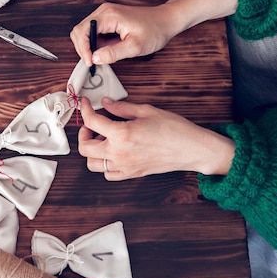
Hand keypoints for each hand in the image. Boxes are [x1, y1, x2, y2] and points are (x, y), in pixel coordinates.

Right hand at [70, 0, 237, 66]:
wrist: (166, 21)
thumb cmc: (154, 30)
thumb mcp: (135, 47)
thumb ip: (113, 53)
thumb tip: (95, 58)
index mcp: (109, 15)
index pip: (82, 31)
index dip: (82, 49)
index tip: (90, 62)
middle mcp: (104, 12)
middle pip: (80, 30)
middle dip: (83, 48)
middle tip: (93, 63)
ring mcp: (106, 14)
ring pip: (85, 32)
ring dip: (89, 47)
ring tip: (101, 58)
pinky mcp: (109, 19)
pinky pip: (95, 32)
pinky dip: (96, 44)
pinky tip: (106, 51)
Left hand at [77, 97, 235, 180]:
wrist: (192, 149)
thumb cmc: (174, 129)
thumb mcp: (146, 110)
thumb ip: (121, 108)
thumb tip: (106, 103)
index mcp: (122, 134)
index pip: (91, 121)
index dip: (84, 109)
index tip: (85, 104)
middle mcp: (119, 153)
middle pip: (85, 147)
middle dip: (84, 132)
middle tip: (92, 124)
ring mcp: (124, 167)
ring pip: (92, 164)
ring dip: (92, 151)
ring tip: (102, 139)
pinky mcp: (132, 174)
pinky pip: (108, 174)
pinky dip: (104, 164)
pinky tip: (112, 152)